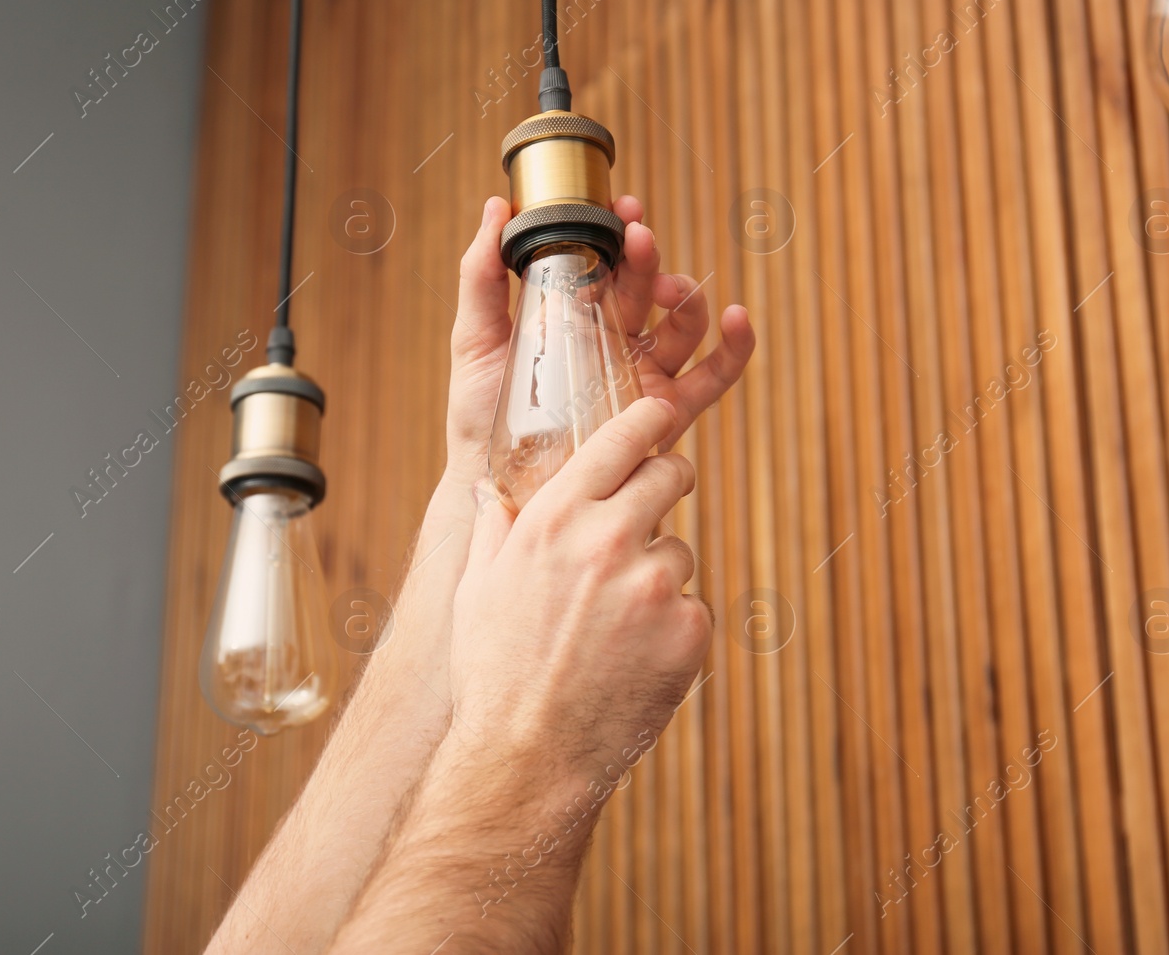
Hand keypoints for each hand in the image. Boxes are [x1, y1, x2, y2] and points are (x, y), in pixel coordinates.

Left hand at [445, 195, 755, 478]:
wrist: (497, 485)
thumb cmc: (481, 416)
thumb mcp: (476, 337)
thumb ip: (481, 275)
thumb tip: (495, 207)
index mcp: (575, 317)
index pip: (605, 263)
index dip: (618, 230)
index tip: (622, 207)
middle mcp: (615, 341)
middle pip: (645, 287)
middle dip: (649, 257)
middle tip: (639, 239)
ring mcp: (643, 374)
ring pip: (682, 324)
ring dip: (688, 296)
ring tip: (675, 289)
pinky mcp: (666, 413)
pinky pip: (713, 377)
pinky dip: (734, 349)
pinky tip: (737, 319)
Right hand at [445, 398, 709, 781]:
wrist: (527, 756)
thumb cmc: (492, 673)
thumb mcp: (476, 589)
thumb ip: (492, 530)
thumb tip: (488, 493)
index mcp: (553, 518)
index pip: (621, 438)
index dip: (649, 419)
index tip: (662, 412)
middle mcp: (606, 539)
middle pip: (671, 476)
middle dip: (667, 485)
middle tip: (650, 516)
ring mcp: (652, 584)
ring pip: (679, 551)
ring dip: (659, 576)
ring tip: (615, 626)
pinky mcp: (688, 629)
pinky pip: (692, 607)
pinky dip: (673, 628)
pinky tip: (634, 658)